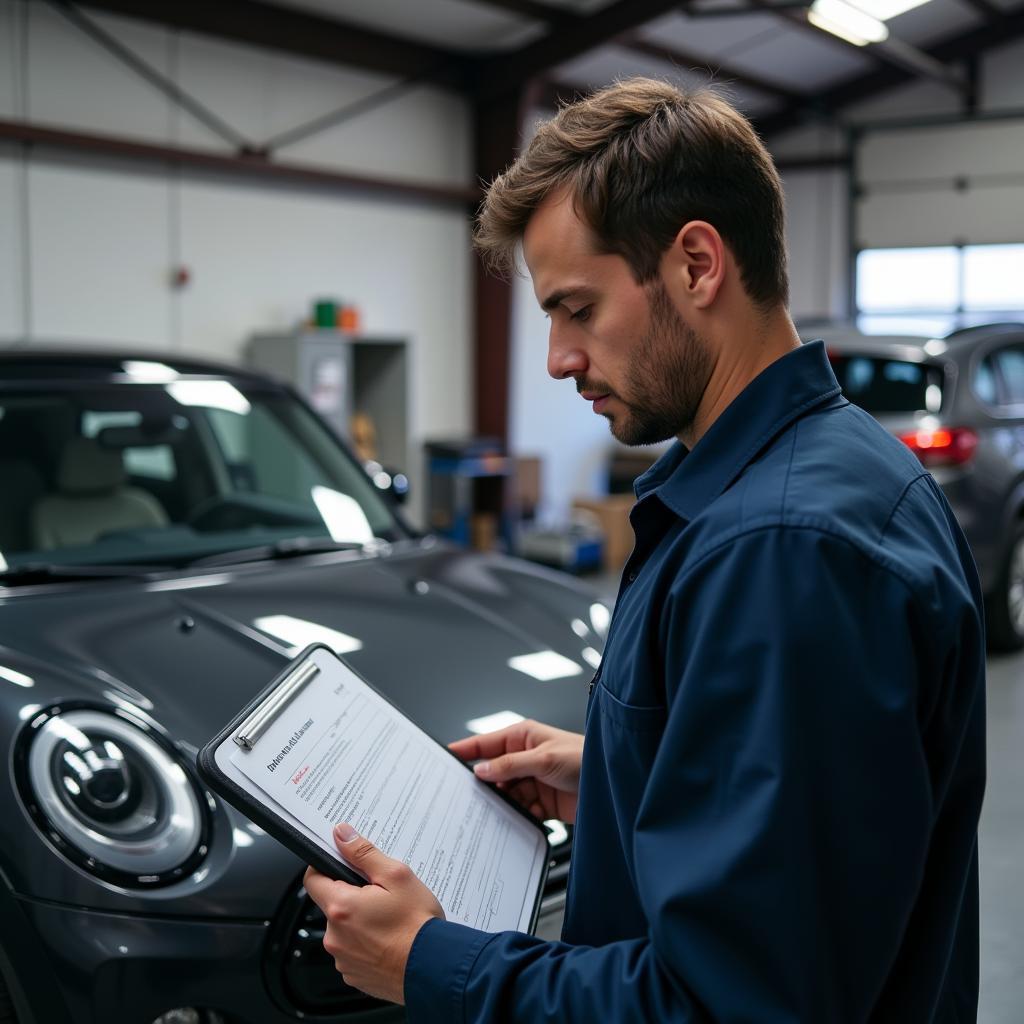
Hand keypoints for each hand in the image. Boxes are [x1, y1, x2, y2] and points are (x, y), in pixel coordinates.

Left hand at [303, 823, 443, 1004]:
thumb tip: (342, 835)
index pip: (313, 879)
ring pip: (344, 929)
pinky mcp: (354, 975)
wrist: (434, 969)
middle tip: (381, 894)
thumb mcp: (396, 876)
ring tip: (390, 920)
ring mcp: (343, 959)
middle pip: (332, 904)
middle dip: (353, 895)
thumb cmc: (418, 925)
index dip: (326, 866)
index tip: (343, 865)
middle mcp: (335, 937)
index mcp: (341, 907)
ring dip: (360, 921)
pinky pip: (353, 951)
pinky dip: (366, 943)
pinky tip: (389, 939)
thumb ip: (364, 853)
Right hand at [448, 719, 583, 823]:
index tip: (444, 756)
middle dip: (481, 784)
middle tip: (461, 795)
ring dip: (498, 804)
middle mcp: (525, 758)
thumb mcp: (544, 758)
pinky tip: (509, 824)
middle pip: (492, 772)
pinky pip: (519, 811)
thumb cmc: (585, 758)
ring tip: (487, 813)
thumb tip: (481, 770)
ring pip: (504, 794)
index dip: (464, 750)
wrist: (612, 786)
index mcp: (523, 737)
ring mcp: (532, 781)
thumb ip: (511, 765)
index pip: (485, 743)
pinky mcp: (541, 803)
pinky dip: (514, 818)